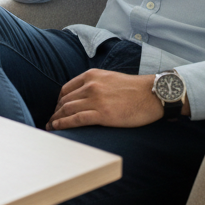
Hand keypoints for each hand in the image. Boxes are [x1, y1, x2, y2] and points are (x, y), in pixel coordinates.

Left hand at [46, 70, 164, 130]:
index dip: (59, 101)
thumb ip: (96, 84)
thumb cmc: (135, 89)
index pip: (66, 89)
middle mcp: (90, 85)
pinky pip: (76, 119)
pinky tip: (58, 128)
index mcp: (91, 75)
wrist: (153, 94)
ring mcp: (95, 99)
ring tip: (51, 127)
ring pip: (67, 109)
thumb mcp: (110, 78)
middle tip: (51, 121)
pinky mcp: (102, 114)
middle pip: (64, 100)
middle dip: (55, 111)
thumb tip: (85, 96)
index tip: (57, 109)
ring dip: (56, 119)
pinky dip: (64, 124)